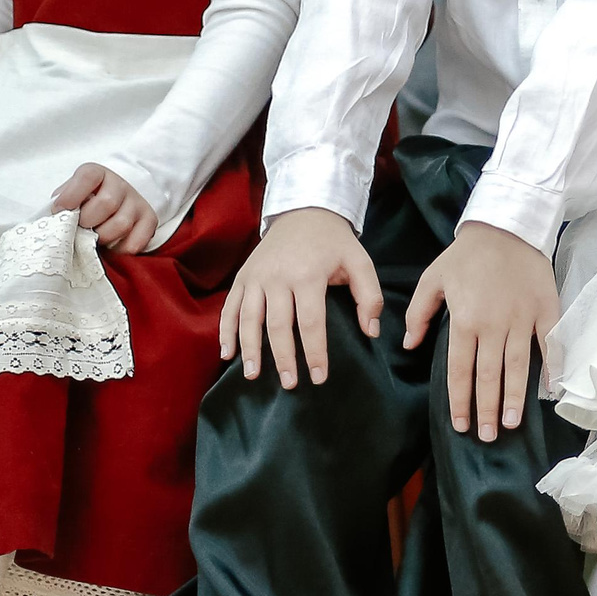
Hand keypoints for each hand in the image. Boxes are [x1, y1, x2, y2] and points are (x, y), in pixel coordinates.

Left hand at [51, 164, 157, 253]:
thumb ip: (61, 204)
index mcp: (98, 174)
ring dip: (102, 237)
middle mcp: (120, 184)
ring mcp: (137, 202)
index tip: (59, 210)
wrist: (114, 204)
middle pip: (107, 202)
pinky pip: (135, 242)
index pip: (88, 176)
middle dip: (88, 221)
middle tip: (79, 229)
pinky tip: (111, 246)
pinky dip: (119, 250)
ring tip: (93, 238)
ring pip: (121, 224)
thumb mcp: (70, 197)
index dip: (72, 194)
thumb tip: (52, 219)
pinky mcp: (149, 220)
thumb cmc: (85, 205)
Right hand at [221, 207, 383, 386]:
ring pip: (248, 319)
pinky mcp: (243, 276)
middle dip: (283, 358)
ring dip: (250, 349)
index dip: (314, 353)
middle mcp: (278, 277)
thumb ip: (369, 296)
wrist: (303, 211)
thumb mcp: (360, 262)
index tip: (319, 377)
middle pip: (277, 326)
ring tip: (253, 375)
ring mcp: (256, 276)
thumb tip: (371, 331)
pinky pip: (230, 307)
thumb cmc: (334, 242)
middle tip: (289, 384)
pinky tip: (227, 353)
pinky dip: (225, 331)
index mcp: (308, 275)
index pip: (310, 323)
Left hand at [401, 220, 557, 439]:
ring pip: (518, 366)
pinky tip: (550, 389)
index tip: (462, 425)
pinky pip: (551, 343)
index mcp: (464, 320)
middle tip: (488, 436)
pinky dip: (553, 366)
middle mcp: (494, 324)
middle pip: (490, 375)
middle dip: (488, 409)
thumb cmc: (466, 255)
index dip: (460, 400)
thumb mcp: (432, 278)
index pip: (459, 370)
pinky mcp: (546, 309)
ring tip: (512, 423)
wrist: (506, 225)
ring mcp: (522, 318)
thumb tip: (409, 345)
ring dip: (515, 397)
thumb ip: (418, 313)